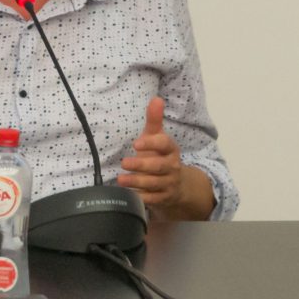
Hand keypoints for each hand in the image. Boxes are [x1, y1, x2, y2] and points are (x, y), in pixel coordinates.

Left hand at [117, 96, 208, 216]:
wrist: (178, 185)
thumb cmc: (160, 156)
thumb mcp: (157, 138)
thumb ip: (154, 120)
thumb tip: (156, 99)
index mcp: (170, 150)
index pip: (164, 144)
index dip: (152, 144)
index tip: (136, 144)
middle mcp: (172, 166)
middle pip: (158, 166)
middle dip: (141, 165)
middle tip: (124, 163)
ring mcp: (169, 183)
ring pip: (154, 184)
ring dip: (137, 182)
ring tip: (121, 180)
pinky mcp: (164, 198)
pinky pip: (153, 199)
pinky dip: (142, 197)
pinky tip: (129, 195)